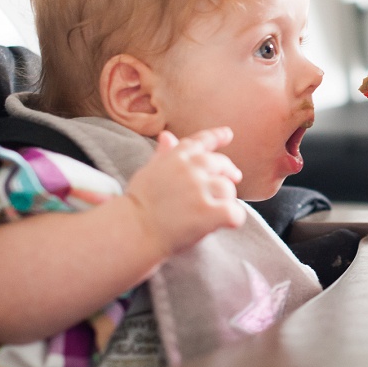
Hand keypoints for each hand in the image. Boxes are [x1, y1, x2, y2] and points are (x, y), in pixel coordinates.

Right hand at [124, 127, 245, 257]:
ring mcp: (200, 189)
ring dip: (226, 199)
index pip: (201, 141)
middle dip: (227, 172)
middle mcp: (190, 169)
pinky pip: (235, 213)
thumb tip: (167, 135)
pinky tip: (225, 224)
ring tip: (215, 211)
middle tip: (233, 179)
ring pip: (228, 189)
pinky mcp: (209, 212)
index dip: (217, 137)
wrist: (132, 232)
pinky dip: (234, 219)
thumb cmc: (138, 206)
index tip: (228, 134)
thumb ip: (163, 155)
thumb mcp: (148, 172)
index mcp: (176, 157)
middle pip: (221, 164)